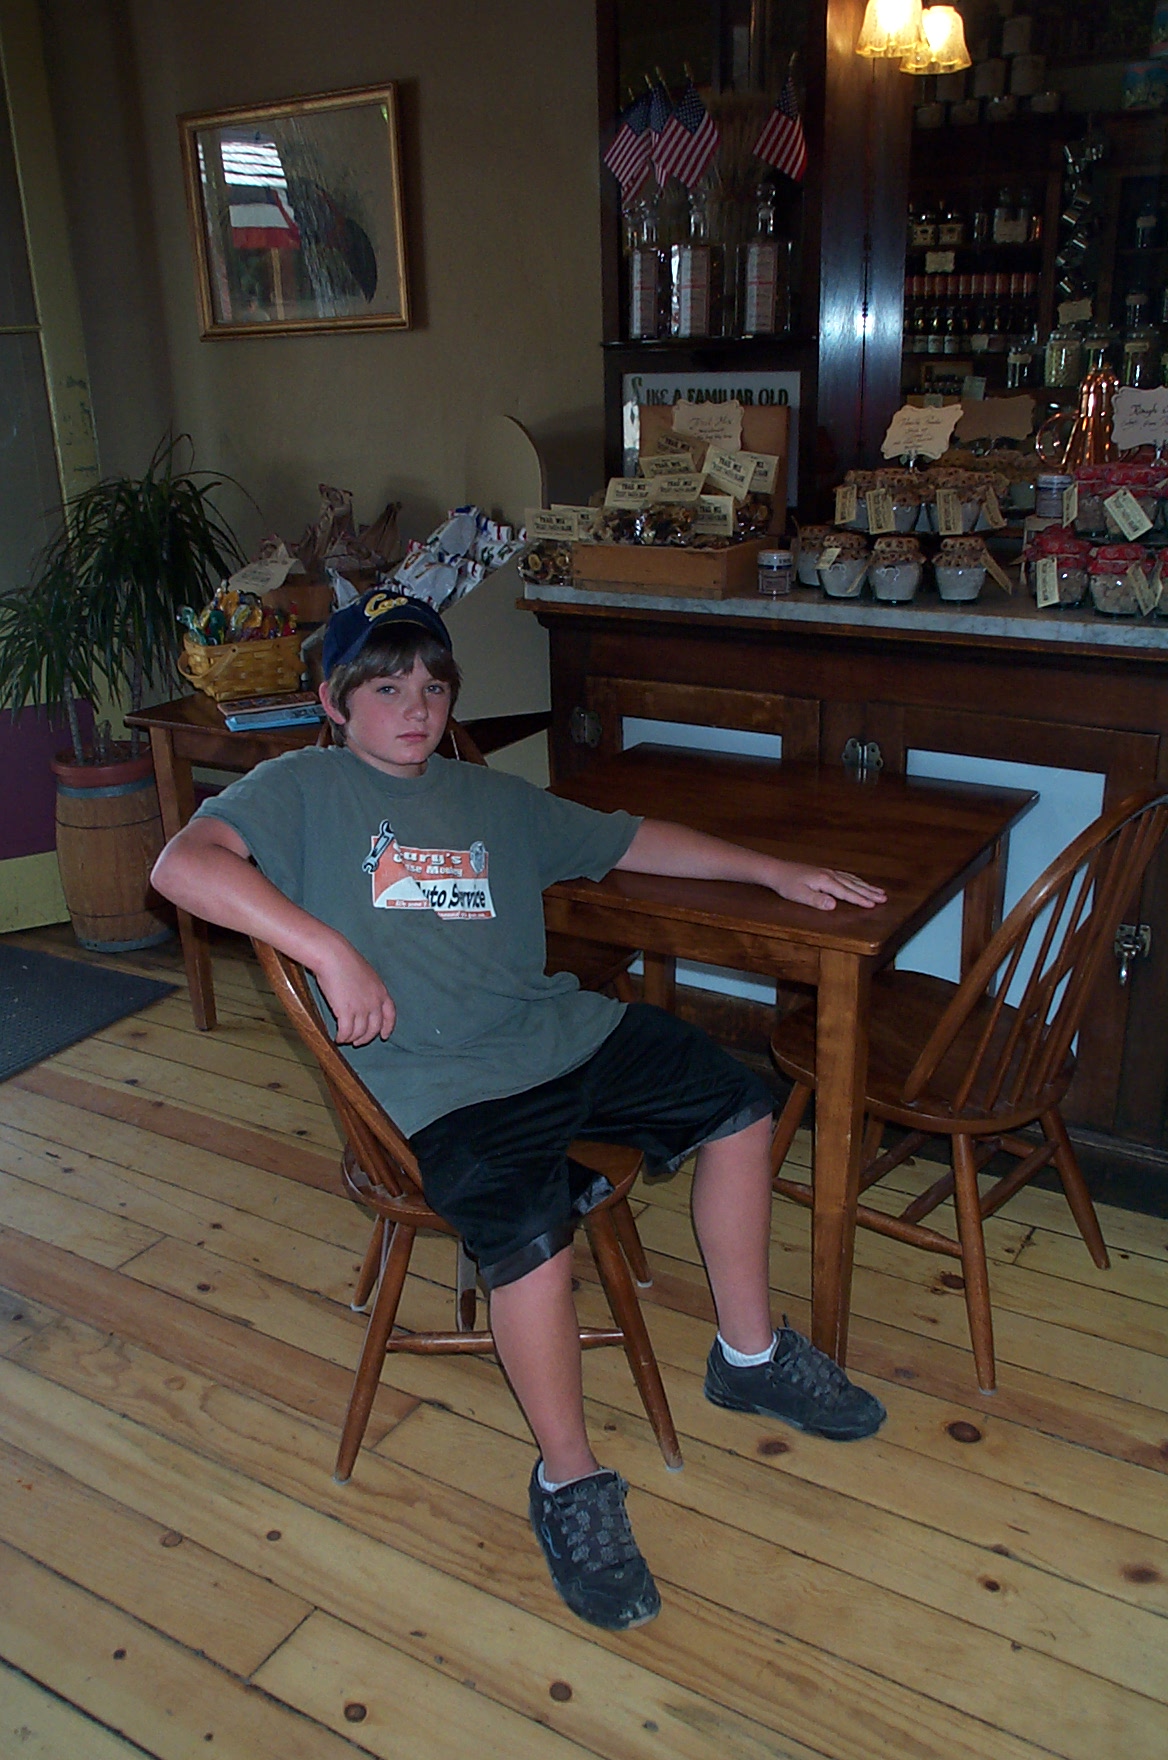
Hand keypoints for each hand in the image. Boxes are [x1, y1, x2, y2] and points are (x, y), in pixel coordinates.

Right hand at [312, 939, 396, 1044]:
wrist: (333, 956)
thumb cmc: (344, 961)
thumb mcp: (365, 974)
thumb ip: (368, 989)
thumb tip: (361, 999)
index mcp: (381, 991)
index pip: (390, 1014)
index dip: (388, 1027)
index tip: (384, 1036)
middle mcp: (374, 1002)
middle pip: (374, 1028)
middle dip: (366, 1038)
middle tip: (357, 1042)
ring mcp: (362, 1008)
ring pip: (360, 1033)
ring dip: (352, 1038)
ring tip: (344, 1039)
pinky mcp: (347, 1012)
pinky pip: (346, 1032)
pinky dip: (342, 1037)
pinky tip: (337, 1037)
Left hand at [771, 862, 886, 911]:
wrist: (776, 870)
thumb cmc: (786, 884)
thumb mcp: (799, 895)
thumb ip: (817, 900)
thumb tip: (833, 905)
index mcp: (825, 881)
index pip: (847, 893)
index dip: (861, 900)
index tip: (874, 905)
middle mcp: (830, 875)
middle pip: (854, 885)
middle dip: (869, 892)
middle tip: (884, 898)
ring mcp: (828, 872)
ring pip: (852, 879)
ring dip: (866, 886)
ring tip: (879, 891)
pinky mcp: (824, 872)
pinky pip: (846, 876)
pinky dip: (856, 880)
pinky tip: (860, 882)